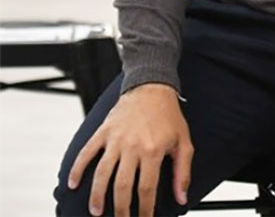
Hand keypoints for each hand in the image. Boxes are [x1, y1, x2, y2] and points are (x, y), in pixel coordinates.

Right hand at [68, 83, 192, 216]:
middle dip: (120, 209)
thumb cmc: (169, 117)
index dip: (145, 208)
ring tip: (96, 212)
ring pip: (102, 173)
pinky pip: (87, 152)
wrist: (152, 88)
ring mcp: (116, 139)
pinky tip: (72, 184)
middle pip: (122, 186)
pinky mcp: (103, 131)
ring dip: (97, 196)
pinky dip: (77, 168)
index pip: (147, 188)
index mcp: (154, 150)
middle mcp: (133, 146)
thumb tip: (182, 198)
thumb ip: (183, 171)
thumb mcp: (184, 142)